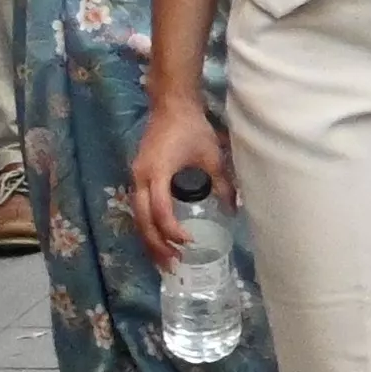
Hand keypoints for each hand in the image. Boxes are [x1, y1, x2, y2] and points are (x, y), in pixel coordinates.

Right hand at [126, 97, 224, 269]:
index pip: (161, 212)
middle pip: (143, 221)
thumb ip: (222, 184)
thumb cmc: (192, 129)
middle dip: (156, 245)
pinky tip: (160, 238)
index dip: (172, 231)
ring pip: (138, 216)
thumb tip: (234, 210)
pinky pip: (140, 207)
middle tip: (173, 265)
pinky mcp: (139, 176)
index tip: (189, 242)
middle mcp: (140, 178)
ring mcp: (136, 177)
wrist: (170, 106)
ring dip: (150, 239)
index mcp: (156, 174)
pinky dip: (148, 225)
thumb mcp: (212, 157)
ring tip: (166, 259)